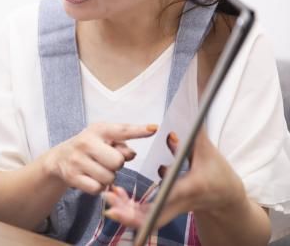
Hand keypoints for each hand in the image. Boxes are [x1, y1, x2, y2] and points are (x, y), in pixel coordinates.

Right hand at [43, 123, 157, 193]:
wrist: (59, 158)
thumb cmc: (89, 148)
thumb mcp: (103, 139)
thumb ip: (121, 144)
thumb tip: (131, 155)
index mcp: (98, 130)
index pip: (121, 130)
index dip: (138, 131)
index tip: (154, 129)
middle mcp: (86, 142)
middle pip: (117, 161)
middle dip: (116, 165)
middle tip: (107, 162)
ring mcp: (78, 160)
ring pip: (109, 178)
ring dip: (107, 177)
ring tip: (98, 170)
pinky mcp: (72, 176)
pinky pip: (97, 189)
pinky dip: (98, 187)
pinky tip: (91, 178)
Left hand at [103, 129, 245, 227]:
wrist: (225, 196)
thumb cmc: (218, 172)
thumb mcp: (206, 150)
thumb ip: (191, 134)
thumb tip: (180, 113)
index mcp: (189, 187)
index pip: (166, 197)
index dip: (145, 201)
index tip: (123, 198)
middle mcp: (179, 203)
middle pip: (151, 217)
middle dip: (128, 213)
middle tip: (107, 199)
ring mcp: (172, 210)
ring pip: (146, 219)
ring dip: (125, 211)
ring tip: (107, 196)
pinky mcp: (166, 211)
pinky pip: (145, 216)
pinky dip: (129, 209)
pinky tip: (115, 196)